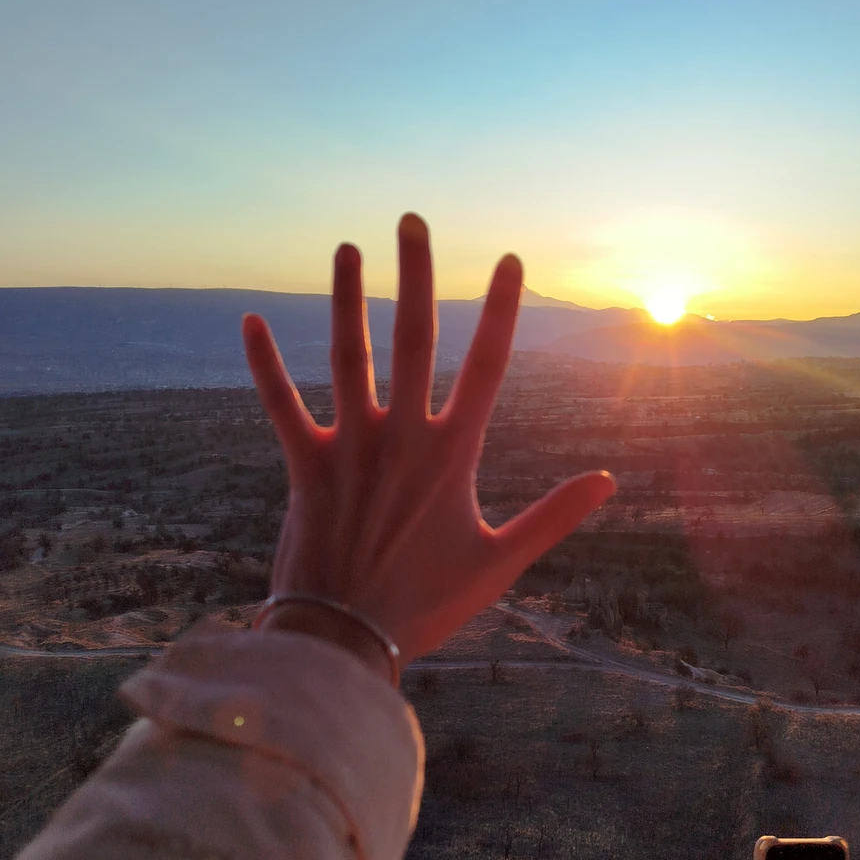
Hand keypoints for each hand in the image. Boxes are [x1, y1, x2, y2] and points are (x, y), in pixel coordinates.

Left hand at [242, 214, 614, 667]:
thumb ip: (554, 517)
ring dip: (345, 298)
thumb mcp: (500, 563)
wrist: (346, 640)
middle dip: (415, 275)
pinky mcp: (305, 467)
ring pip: (348, 356)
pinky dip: (264, 365)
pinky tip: (249, 321)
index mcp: (452, 455)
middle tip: (412, 219)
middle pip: (413, 339)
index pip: (486, 367)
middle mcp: (402, 438)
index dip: (500, 310)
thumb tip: (609, 480)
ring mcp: (350, 448)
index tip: (509, 260)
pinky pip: (281, 406)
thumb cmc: (426, 606)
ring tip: (345, 247)